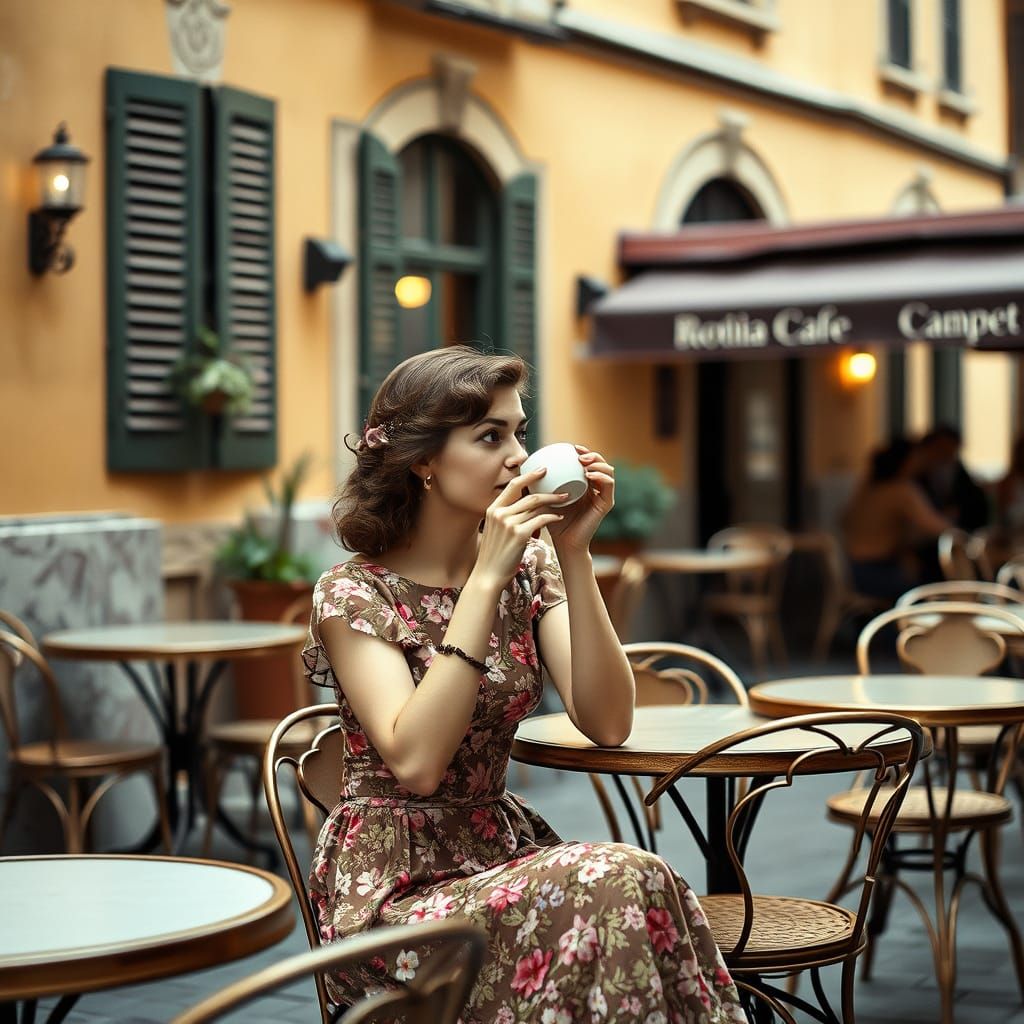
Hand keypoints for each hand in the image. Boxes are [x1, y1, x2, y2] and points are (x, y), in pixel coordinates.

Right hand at [473, 468, 567, 589]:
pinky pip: (541, 520)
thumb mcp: (496, 530)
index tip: (542, 471)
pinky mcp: (519, 534)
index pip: (512, 486)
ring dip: (553, 502)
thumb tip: (523, 506)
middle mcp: (499, 513)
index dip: (528, 476)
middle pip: (528, 494)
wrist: (488, 575)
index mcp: (493, 509)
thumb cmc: (494, 555)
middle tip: (562, 487)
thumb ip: (506, 516)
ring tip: (566, 500)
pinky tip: (560, 518)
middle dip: (547, 489)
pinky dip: (552, 517)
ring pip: (536, 505)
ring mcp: (509, 523)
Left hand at [545, 445, 614, 552]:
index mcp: (582, 485)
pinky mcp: (605, 505)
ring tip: (584, 462)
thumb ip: (539, 483)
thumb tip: (524, 467)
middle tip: (579, 453)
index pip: (588, 462)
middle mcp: (595, 489)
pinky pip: (608, 485)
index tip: (571, 447)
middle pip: (600, 463)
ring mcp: (602, 496)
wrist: (562, 543)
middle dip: (591, 453)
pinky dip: (601, 476)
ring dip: (598, 462)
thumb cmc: (551, 521)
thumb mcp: (544, 498)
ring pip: (608, 471)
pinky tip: (589, 474)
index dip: (583, 451)